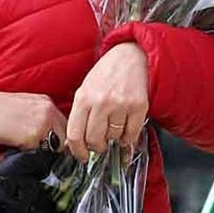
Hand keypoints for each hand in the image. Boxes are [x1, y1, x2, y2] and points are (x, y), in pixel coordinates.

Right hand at [0, 87, 68, 150]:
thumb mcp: (20, 108)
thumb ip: (36, 120)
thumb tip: (44, 138)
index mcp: (45, 103)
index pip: (64, 126)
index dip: (56, 140)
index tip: (48, 148)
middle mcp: (47, 110)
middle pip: (64, 138)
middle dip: (51, 148)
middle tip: (32, 152)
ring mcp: (42, 123)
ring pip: (54, 148)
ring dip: (39, 153)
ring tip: (18, 149)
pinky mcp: (32, 136)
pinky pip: (37, 154)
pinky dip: (23, 156)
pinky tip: (8, 150)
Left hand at [67, 43, 149, 159]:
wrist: (130, 56)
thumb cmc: (106, 73)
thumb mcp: (85, 89)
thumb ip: (80, 113)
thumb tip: (76, 141)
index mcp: (83, 98)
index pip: (75, 134)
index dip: (78, 151)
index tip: (82, 156)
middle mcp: (100, 102)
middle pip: (94, 140)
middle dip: (97, 146)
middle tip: (99, 144)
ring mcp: (120, 104)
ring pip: (113, 137)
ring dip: (113, 139)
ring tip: (114, 128)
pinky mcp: (138, 106)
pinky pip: (131, 134)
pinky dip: (128, 137)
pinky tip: (125, 129)